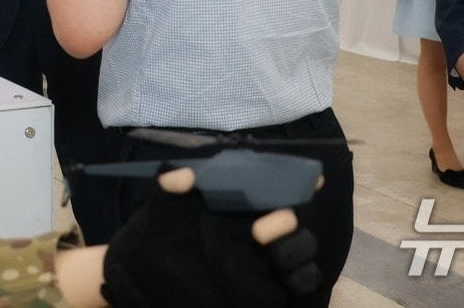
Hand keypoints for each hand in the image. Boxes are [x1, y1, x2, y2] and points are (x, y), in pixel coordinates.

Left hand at [100, 167, 321, 307]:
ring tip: (274, 254)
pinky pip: (299, 283)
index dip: (297, 180)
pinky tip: (286, 276)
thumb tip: (180, 175)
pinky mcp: (266, 288)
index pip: (274, 187)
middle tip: (259, 229)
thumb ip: (169, 189)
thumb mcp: (161, 211)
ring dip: (296, 247)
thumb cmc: (160, 237)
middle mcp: (256, 228)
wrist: (148, 279)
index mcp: (236, 204)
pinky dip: (301, 276)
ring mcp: (264, 260)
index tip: (314, 179)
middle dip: (285, 221)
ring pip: (301, 249)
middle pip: (290, 219)